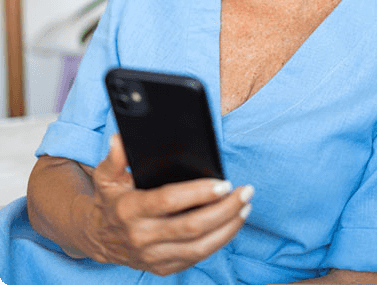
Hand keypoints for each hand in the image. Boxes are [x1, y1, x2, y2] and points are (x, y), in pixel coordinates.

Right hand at [81, 133, 253, 275]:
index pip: (169, 201)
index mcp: (129, 209)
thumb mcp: (106, 175)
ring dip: (228, 227)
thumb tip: (120, 139)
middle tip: (245, 192)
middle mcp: (141, 236)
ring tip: (245, 207)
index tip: (223, 183)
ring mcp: (153, 256)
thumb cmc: (111, 200)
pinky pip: (197, 257)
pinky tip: (233, 224)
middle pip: (192, 226)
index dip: (198, 193)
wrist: (99, 238)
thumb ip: (115, 157)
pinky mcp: (163, 267)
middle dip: (224, 209)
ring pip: (199, 247)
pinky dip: (219, 241)